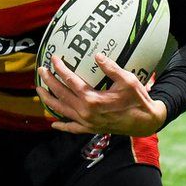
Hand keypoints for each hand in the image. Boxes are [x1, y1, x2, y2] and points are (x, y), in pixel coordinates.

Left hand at [36, 54, 165, 136]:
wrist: (146, 122)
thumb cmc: (138, 100)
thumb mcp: (127, 80)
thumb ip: (111, 68)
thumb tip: (97, 56)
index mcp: (93, 99)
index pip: (70, 80)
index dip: (60, 68)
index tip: (53, 59)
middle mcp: (86, 112)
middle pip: (61, 94)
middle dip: (49, 81)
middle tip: (41, 70)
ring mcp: (87, 122)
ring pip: (61, 111)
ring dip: (49, 100)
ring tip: (39, 91)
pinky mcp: (90, 129)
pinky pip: (72, 128)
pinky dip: (61, 126)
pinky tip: (53, 124)